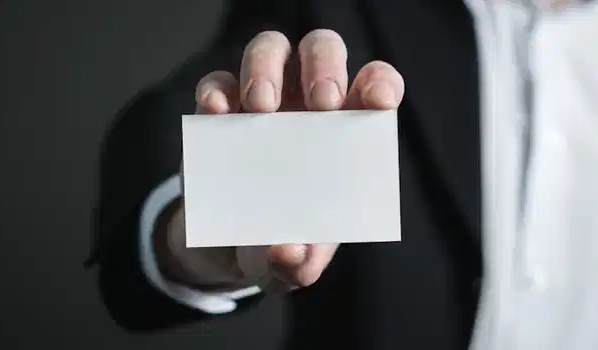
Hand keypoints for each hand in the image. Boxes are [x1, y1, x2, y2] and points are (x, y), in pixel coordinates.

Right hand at [184, 29, 403, 287]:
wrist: (233, 247)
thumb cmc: (284, 241)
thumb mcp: (295, 263)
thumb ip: (300, 262)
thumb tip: (289, 251)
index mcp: (348, 131)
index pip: (375, 87)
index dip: (381, 83)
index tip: (378, 102)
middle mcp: (309, 104)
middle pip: (323, 51)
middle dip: (326, 67)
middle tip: (322, 104)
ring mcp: (264, 101)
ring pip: (271, 49)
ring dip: (267, 68)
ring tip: (262, 108)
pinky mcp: (220, 112)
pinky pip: (218, 82)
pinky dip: (217, 91)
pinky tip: (218, 113)